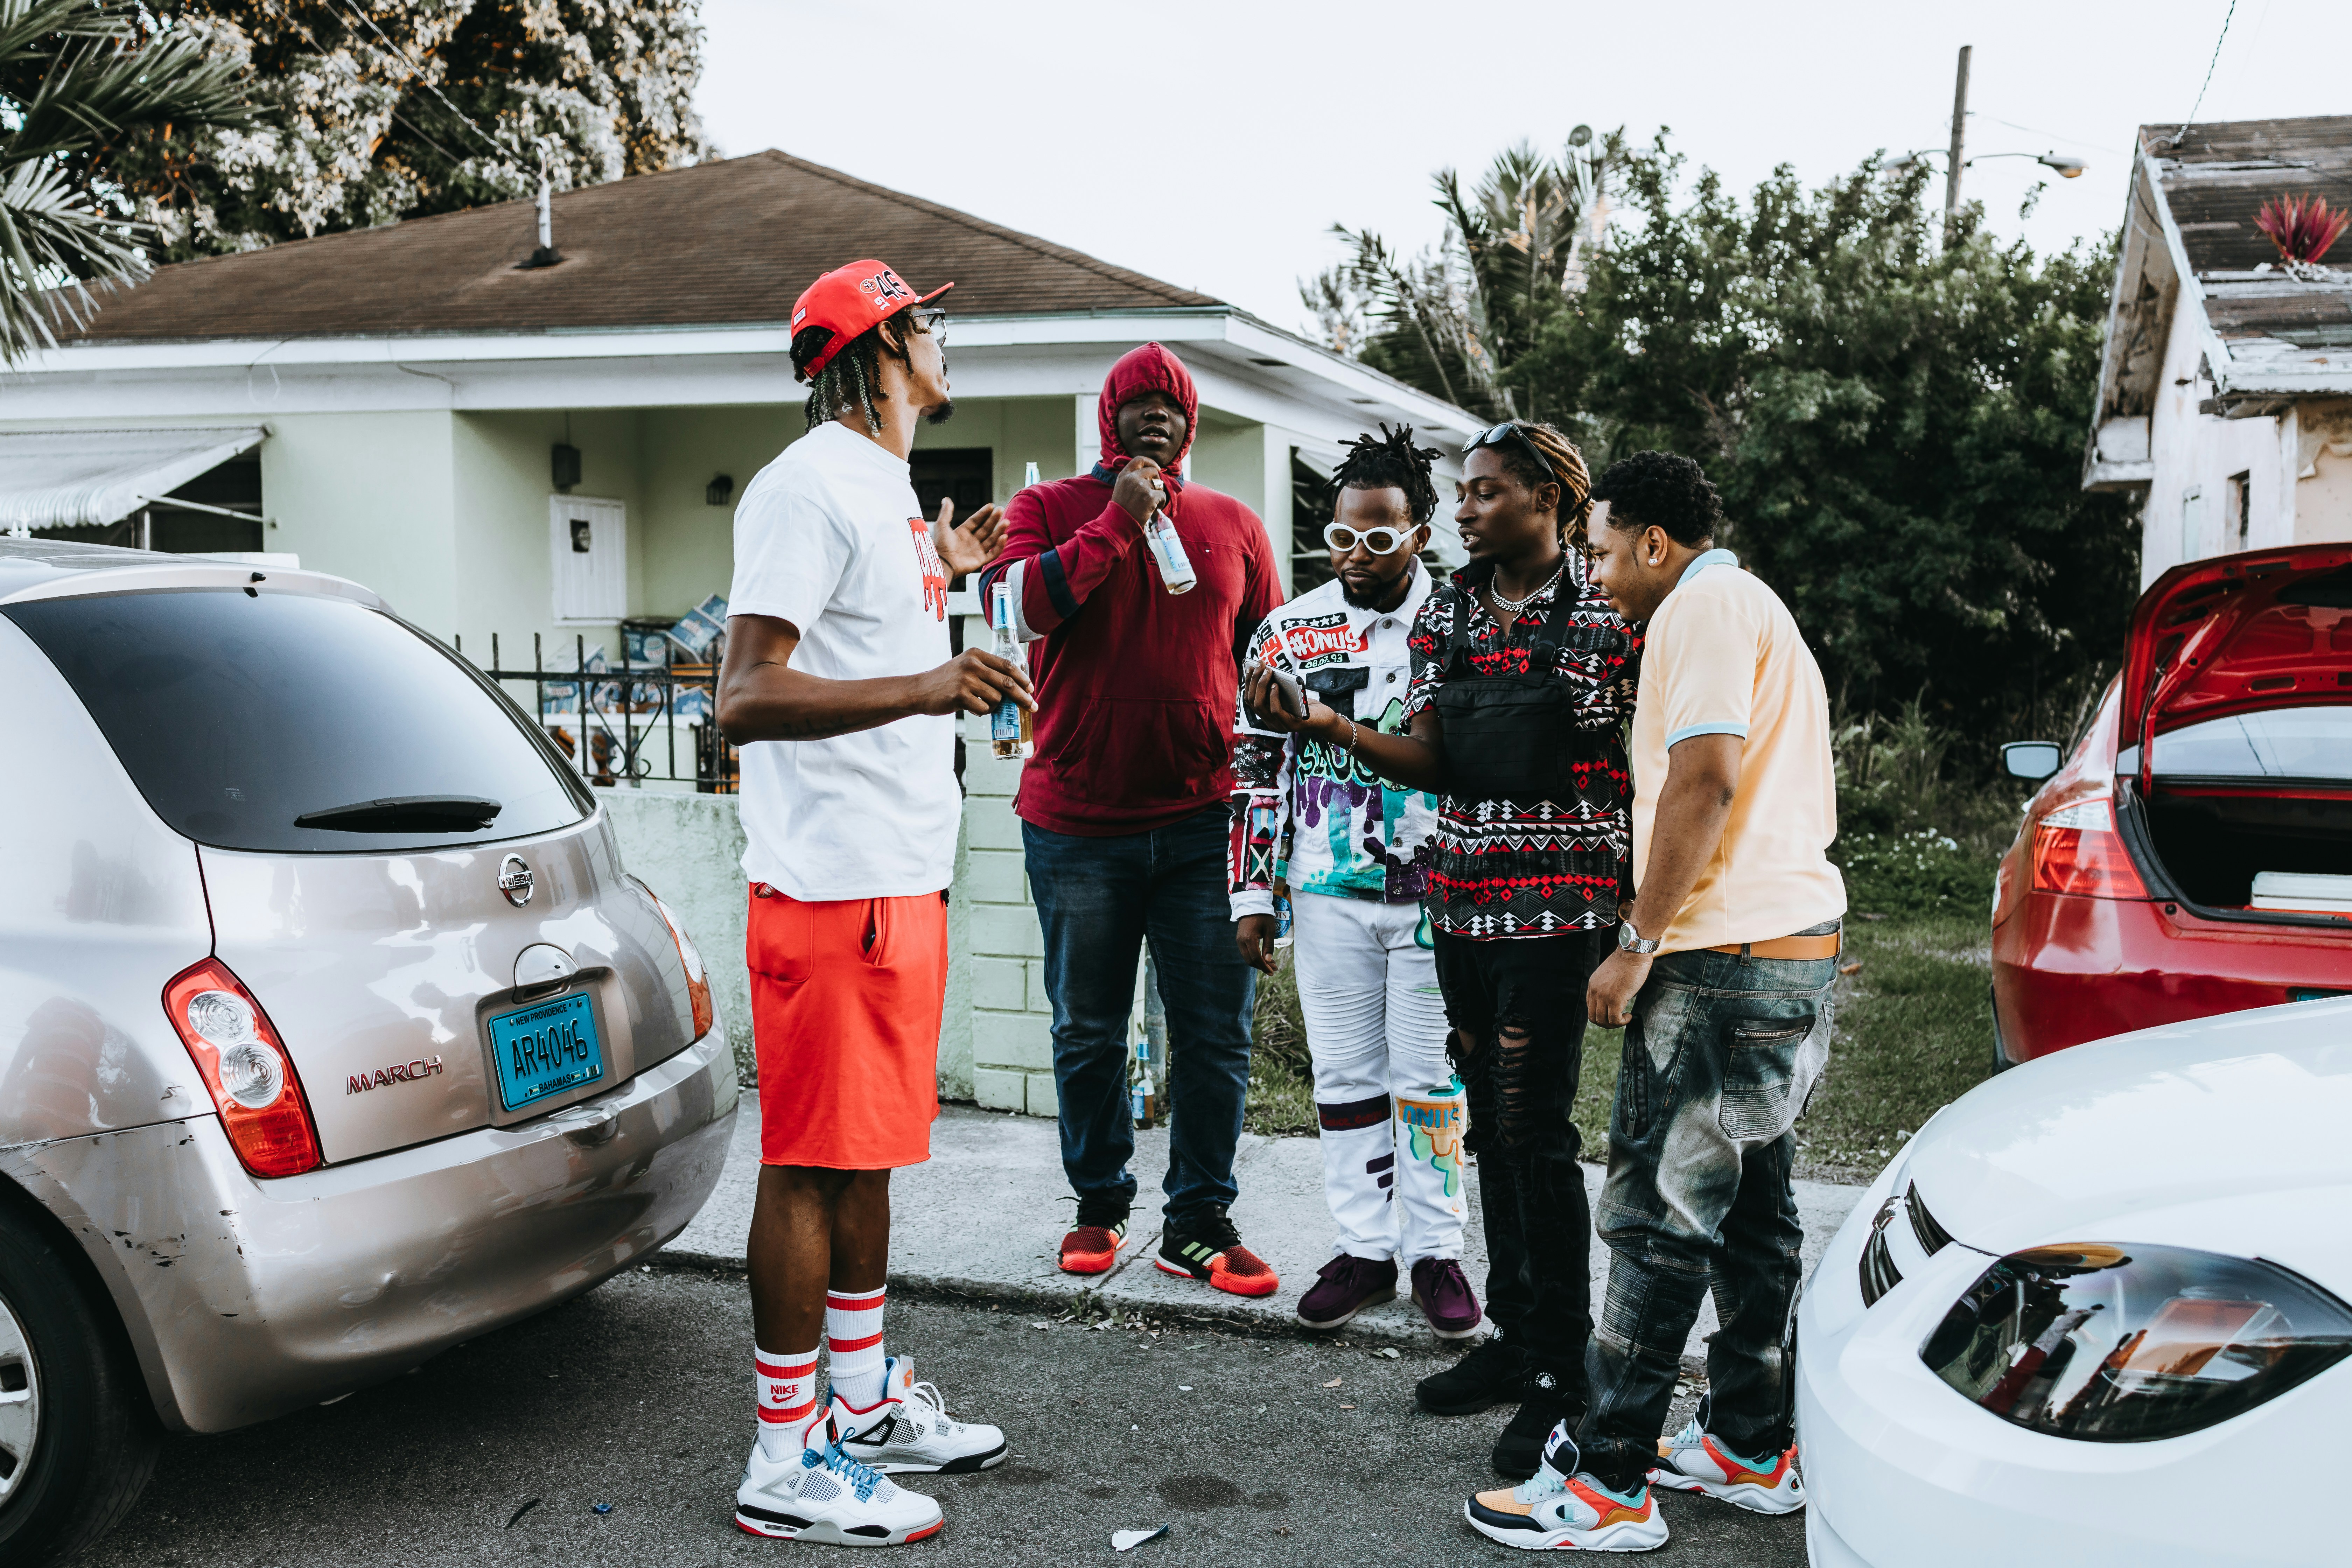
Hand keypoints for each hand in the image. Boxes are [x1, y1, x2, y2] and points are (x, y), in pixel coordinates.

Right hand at [910, 649, 1033, 717]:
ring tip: (980, 703)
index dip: (1022, 678)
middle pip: (1007, 683)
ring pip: (996, 698)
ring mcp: (966, 680)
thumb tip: (1016, 686)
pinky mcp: (960, 696)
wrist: (920, 690)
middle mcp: (972, 664)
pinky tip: (971, 708)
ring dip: (993, 706)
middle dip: (1022, 697)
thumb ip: (987, 670)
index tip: (1031, 689)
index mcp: (976, 654)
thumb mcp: (965, 666)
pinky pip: (984, 709)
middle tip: (1032, 706)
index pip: (1007, 665)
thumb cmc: (947, 680)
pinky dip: (982, 712)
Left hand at [932, 499, 1005, 575]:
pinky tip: (1003, 536)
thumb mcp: (941, 526)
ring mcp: (976, 551)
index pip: (975, 521)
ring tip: (1006, 522)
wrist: (943, 563)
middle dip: (994, 519)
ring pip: (991, 539)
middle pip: (985, 528)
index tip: (991, 505)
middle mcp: (971, 541)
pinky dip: (999, 546)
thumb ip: (946, 513)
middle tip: (1001, 510)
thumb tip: (946, 499)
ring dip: (999, 531)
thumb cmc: (941, 546)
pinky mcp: (980, 560)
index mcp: (962, 533)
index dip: (983, 513)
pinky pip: (993, 553)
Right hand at [1111, 457, 1166, 525]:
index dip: (1151, 462)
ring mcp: (1141, 487)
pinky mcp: (1149, 497)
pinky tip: (1153, 508)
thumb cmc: (1122, 506)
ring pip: (1159, 484)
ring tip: (1150, 502)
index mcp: (1124, 475)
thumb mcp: (1121, 486)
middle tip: (1153, 491)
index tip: (1157, 468)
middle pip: (1153, 471)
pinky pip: (1162, 495)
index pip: (1140, 459)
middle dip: (1156, 480)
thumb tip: (1150, 471)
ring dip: (1158, 493)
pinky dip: (1161, 502)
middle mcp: (1132, 478)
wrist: (1119, 522)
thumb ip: (1132, 477)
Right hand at [1235, 914, 1280, 973]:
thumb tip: (1268, 960)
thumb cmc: (1263, 916)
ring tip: (1271, 964)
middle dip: (1262, 966)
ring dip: (1258, 963)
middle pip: (1250, 960)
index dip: (1264, 966)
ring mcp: (1238, 940)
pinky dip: (1254, 957)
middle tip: (1274, 968)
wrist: (1252, 905)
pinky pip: (1246, 953)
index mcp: (1249, 938)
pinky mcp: (1239, 939)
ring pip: (1247, 958)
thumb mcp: (1270, 930)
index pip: (1256, 958)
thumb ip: (1269, 946)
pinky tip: (1263, 957)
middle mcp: (1241, 941)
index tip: (1273, 972)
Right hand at [1241, 663, 1332, 736]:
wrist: (1325, 718)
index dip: (1248, 683)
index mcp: (1267, 714)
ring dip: (1262, 686)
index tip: (1250, 667)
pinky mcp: (1292, 725)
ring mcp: (1279, 725)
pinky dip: (1273, 697)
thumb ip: (1276, 687)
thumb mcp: (1288, 694)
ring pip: (1261, 706)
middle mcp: (1270, 721)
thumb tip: (1265, 670)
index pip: (1250, 700)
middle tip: (1260, 665)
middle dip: (1254, 681)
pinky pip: (1276, 711)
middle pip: (1252, 701)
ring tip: (1268, 672)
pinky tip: (1276, 685)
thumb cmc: (1305, 704)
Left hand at [1586, 947, 1651, 1028]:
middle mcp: (1595, 992)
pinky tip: (1629, 1016)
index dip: (1601, 1014)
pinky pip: (1614, 1020)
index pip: (1590, 1007)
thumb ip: (1608, 987)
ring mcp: (1604, 996)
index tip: (1613, 1012)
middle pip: (1593, 1017)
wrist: (1632, 954)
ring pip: (1603, 1021)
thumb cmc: (1626, 963)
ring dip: (1614, 1024)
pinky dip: (1622, 1022)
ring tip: (1624, 1018)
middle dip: (1606, 1023)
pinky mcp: (1615, 1000)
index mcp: (1592, 985)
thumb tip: (1615, 1000)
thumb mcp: (1610, 976)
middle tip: (1618, 1020)